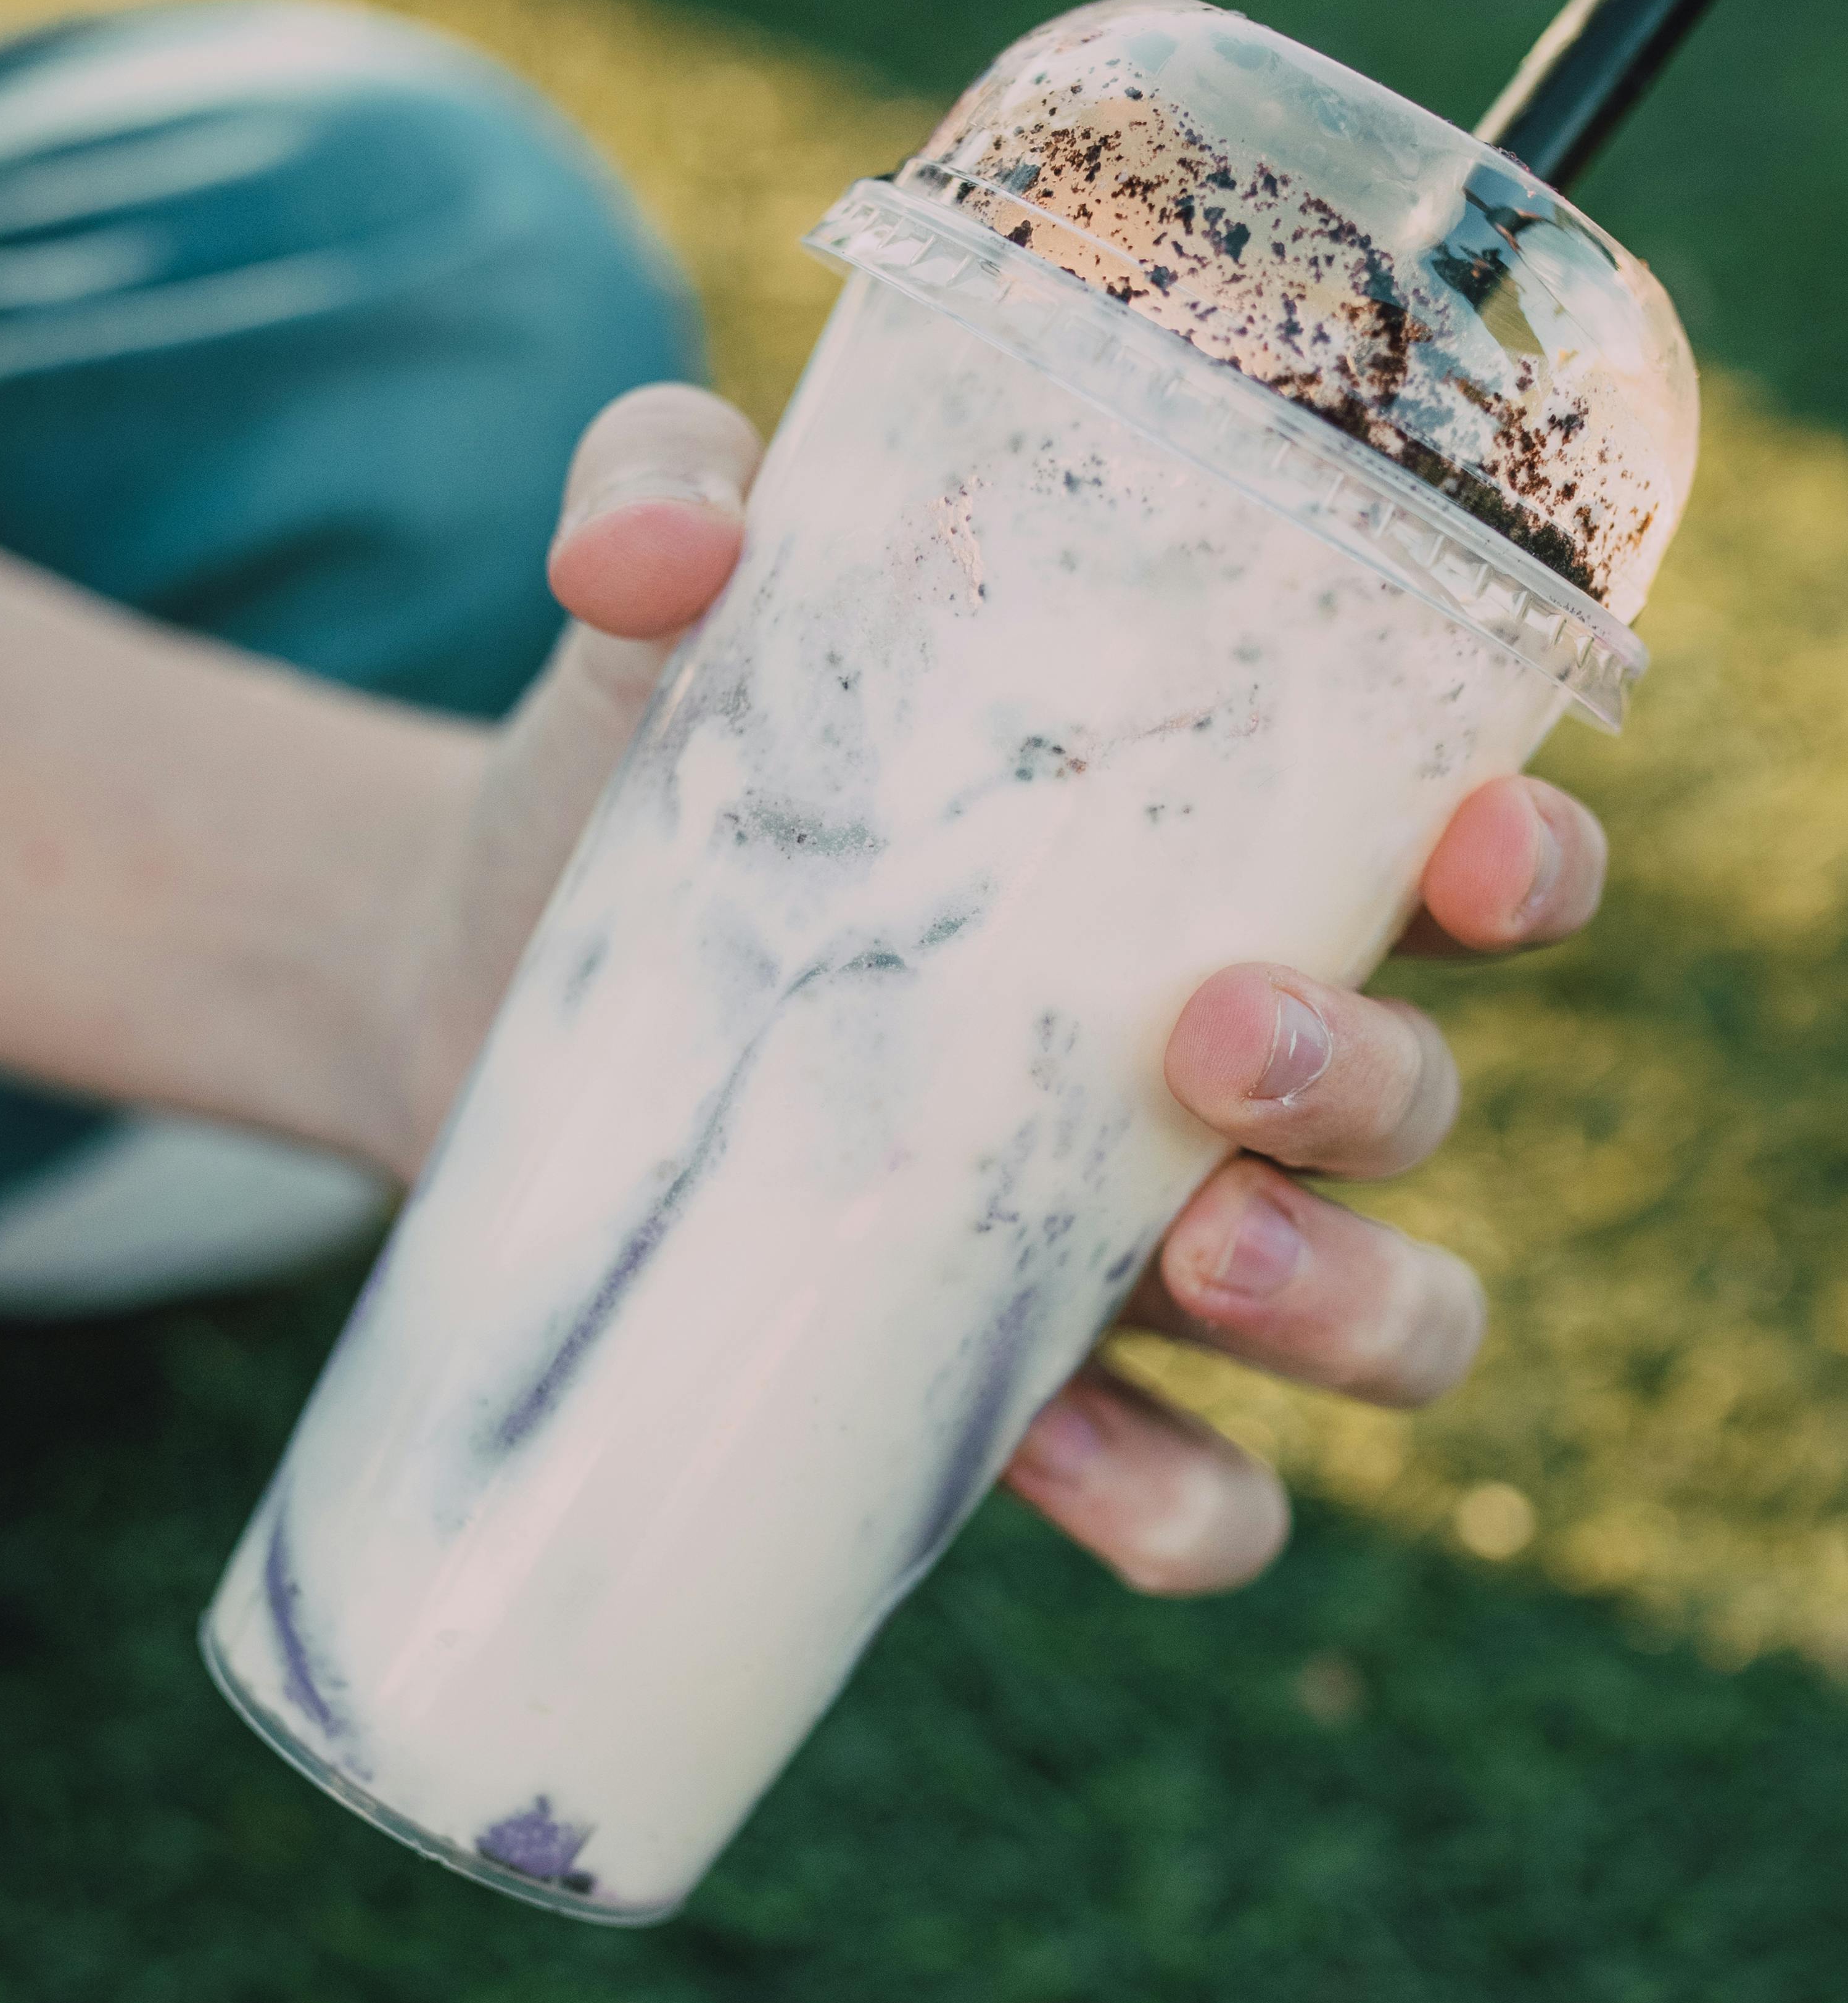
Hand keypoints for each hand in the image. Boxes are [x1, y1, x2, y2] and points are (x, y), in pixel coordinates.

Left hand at [399, 385, 1606, 1600]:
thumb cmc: (638, 774)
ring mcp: (1133, 1243)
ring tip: (1196, 1252)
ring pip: (1384, 1317)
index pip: (1453, 863)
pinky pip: (1199, 1498)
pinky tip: (1051, 1449)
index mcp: (1197, 862)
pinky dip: (1176, 1503)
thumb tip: (654, 550)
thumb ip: (659, 498)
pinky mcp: (1018, 1389)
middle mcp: (1208, 1063)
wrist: (478, 983)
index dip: (1524, 861)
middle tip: (1208, 1034)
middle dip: (1372, 1084)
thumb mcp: (653, 621)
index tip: (1476, 840)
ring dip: (1346, 1303)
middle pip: (1419, 1102)